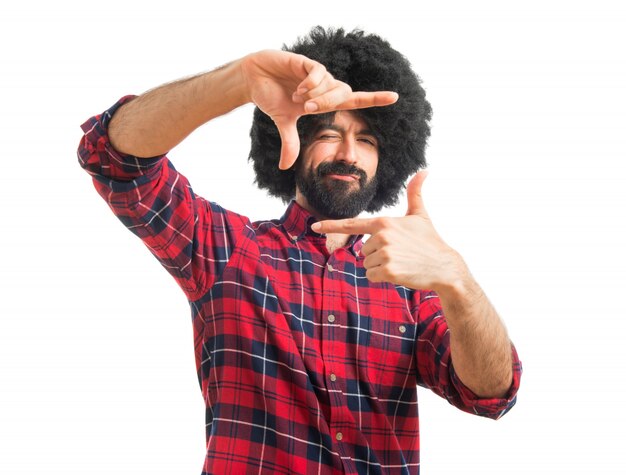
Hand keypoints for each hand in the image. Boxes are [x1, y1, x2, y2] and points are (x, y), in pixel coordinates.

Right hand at [240, 50, 398, 169]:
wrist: (253, 78)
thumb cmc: (271, 96)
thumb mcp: (282, 123)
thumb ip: (290, 142)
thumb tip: (285, 167)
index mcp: (324, 100)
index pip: (355, 100)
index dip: (374, 99)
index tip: (395, 97)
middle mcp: (325, 86)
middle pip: (345, 94)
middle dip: (328, 104)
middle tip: (307, 109)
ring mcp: (317, 74)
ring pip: (333, 84)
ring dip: (316, 95)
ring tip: (297, 97)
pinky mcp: (307, 63)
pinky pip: (319, 73)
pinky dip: (311, 84)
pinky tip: (298, 88)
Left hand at [311, 171, 465, 290]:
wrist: (444, 267)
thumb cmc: (430, 241)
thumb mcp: (421, 215)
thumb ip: (415, 193)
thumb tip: (424, 170)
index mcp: (384, 222)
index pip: (352, 224)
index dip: (331, 225)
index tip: (314, 226)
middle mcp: (381, 236)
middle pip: (363, 250)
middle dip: (378, 255)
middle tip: (400, 254)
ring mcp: (384, 253)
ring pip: (366, 264)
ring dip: (380, 267)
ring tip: (400, 262)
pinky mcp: (387, 270)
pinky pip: (371, 276)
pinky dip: (383, 277)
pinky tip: (399, 272)